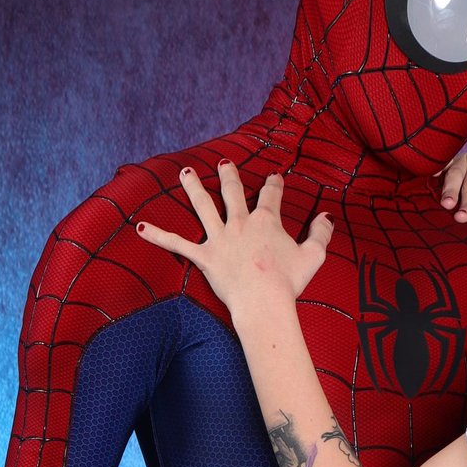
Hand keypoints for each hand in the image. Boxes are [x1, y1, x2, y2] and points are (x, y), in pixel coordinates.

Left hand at [137, 164, 332, 314]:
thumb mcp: (314, 256)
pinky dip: (158, 236)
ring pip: (203, 206)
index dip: (274, 185)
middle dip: (229, 175)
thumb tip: (326, 216)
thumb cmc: (289, 282)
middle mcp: (240, 222)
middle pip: (232, 192)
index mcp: (266, 220)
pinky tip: (140, 227)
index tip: (275, 178)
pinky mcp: (205, 256)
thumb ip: (321, 233)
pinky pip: (178, 244)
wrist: (265, 302)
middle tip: (224, 163)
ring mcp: (220, 238)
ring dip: (193, 188)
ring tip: (186, 173)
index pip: (271, 195)